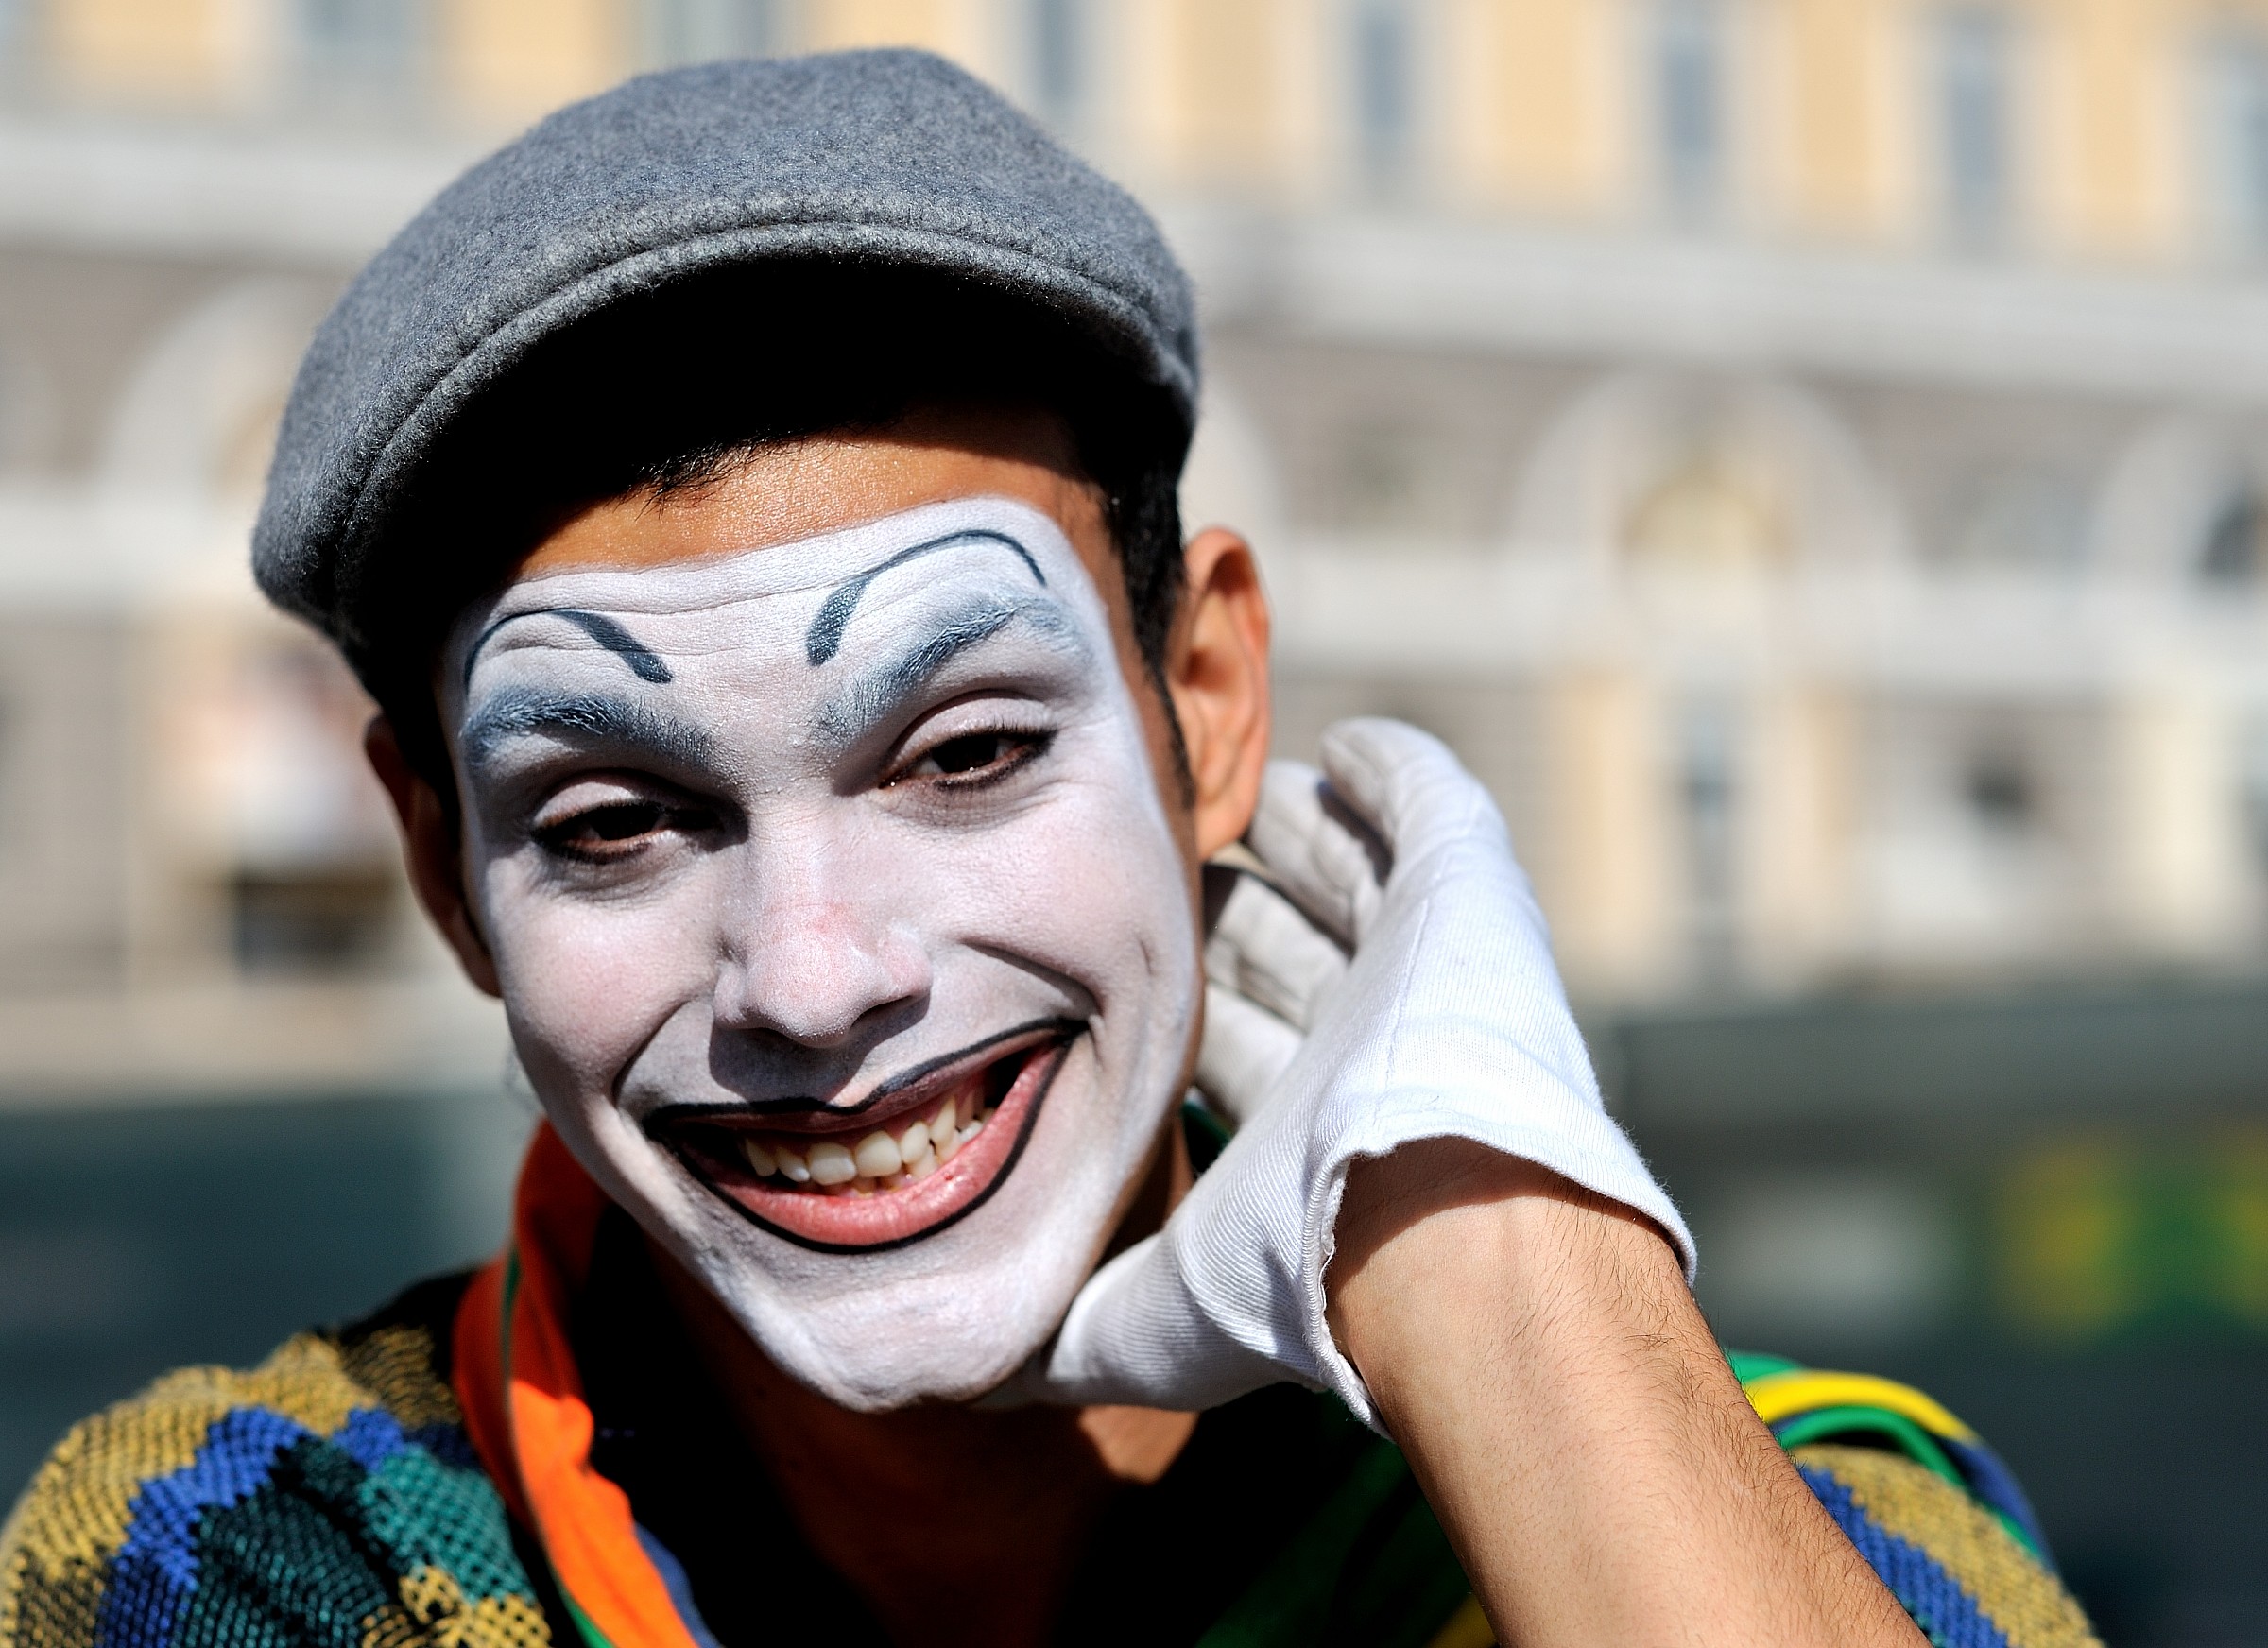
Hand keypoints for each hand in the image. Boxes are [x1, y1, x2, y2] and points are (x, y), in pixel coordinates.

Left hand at [1027, 718, 1691, 1420]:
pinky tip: (1347, 749)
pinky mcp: (1468, 893)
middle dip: (1232, 913)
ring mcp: (1422, 965)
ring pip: (1351, 881)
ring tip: (1238, 793)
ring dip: (1301, 836)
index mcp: (1302, 1127)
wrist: (1445, 1229)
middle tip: (1158, 857)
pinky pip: (1431, 811)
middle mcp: (1365, 1043)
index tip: (1105, 962)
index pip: (1233, 1045)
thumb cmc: (1300, 1275)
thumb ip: (1064, 1332)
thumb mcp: (1153, 1319)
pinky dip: (1394, 773)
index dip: (1179, 1007)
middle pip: (1283, 954)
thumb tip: (966, 1370)